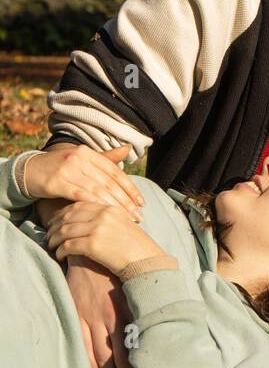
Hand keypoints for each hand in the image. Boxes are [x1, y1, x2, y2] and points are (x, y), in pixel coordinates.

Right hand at [24, 144, 144, 218]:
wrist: (27, 171)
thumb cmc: (58, 167)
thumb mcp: (81, 160)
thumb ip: (104, 159)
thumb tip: (127, 149)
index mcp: (87, 152)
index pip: (114, 171)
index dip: (129, 187)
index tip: (141, 202)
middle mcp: (79, 158)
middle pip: (108, 181)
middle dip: (125, 200)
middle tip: (138, 215)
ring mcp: (67, 169)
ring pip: (97, 189)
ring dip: (114, 205)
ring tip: (126, 218)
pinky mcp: (56, 182)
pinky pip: (80, 195)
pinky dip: (95, 205)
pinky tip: (105, 215)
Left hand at [45, 202, 164, 274]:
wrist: (147, 262)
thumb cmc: (135, 248)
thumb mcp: (122, 225)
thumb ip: (104, 219)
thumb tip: (82, 222)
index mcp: (109, 207)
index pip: (78, 205)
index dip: (62, 213)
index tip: (54, 222)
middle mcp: (103, 215)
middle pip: (68, 216)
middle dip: (54, 226)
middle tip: (48, 235)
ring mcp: (98, 229)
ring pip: (65, 231)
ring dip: (54, 240)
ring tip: (51, 247)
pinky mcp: (94, 245)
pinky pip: (69, 245)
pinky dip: (60, 251)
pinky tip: (60, 256)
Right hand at [64, 257, 137, 367]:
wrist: (91, 250)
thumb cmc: (119, 270)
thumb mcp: (137, 287)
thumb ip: (148, 306)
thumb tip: (169, 323)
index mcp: (131, 309)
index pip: (140, 345)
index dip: (144, 366)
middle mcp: (112, 316)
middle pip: (122, 357)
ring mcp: (93, 317)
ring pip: (102, 355)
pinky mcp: (78, 314)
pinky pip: (83, 344)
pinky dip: (90, 362)